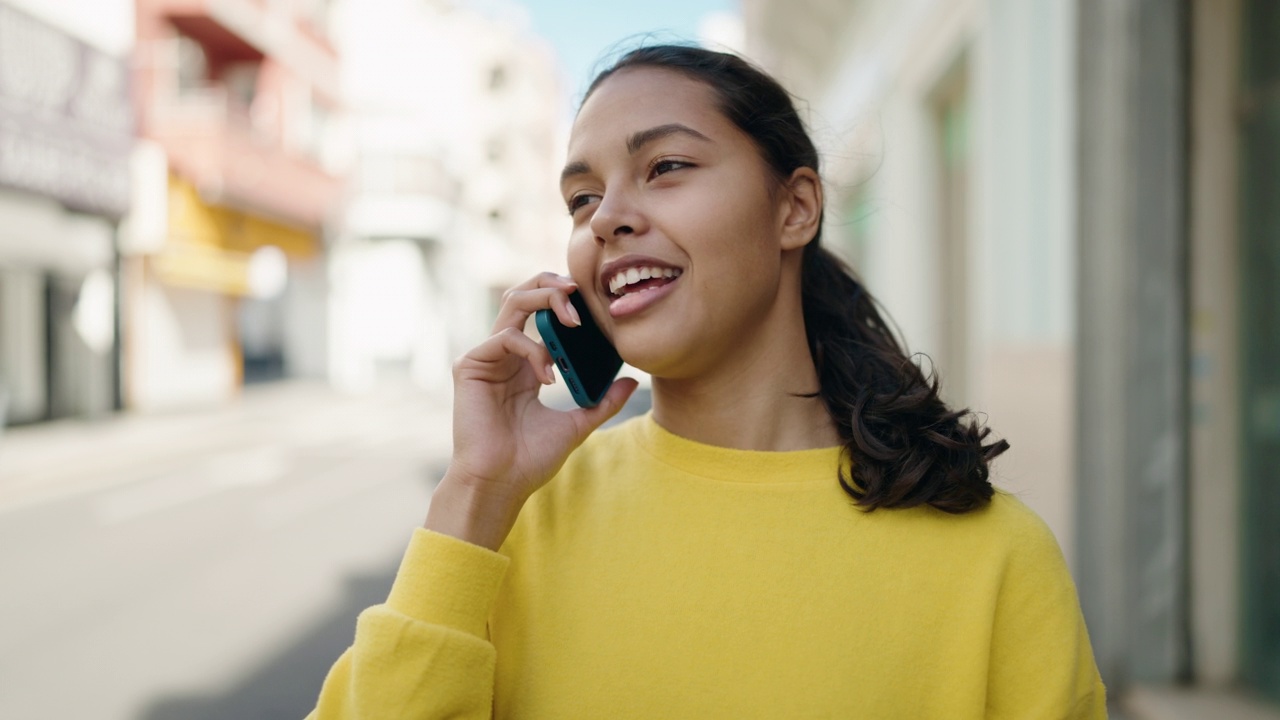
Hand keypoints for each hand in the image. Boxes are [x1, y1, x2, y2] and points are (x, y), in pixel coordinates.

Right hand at [425, 272, 637, 548]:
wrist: (501, 484)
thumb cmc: (531, 459)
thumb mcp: (578, 424)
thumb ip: (602, 402)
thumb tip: (633, 381)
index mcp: (525, 364)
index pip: (542, 313)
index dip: (565, 300)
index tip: (595, 303)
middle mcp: (504, 355)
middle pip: (523, 296)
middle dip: (551, 285)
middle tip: (579, 290)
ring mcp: (486, 358)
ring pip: (512, 304)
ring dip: (544, 301)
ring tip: (573, 319)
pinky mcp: (470, 366)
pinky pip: (504, 337)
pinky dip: (532, 350)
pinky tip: (548, 376)